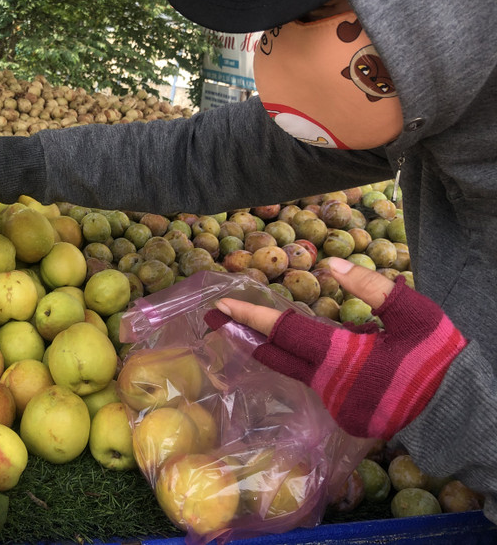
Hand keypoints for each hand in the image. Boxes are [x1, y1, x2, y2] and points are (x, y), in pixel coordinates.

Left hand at [203, 257, 466, 439]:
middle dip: (241, 334)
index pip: (284, 331)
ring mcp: (333, 402)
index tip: (221, 305)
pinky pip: (315, 378)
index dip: (250, 316)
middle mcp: (328, 383)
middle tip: (212, 318)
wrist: (462, 410)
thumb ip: (372, 287)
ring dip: (276, 345)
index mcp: (341, 358)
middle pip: (275, 354)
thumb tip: (329, 264)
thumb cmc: (438, 356)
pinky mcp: (342, 411)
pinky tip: (317, 344)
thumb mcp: (415, 312)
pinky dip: (307, 359)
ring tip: (252, 324)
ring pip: (295, 367)